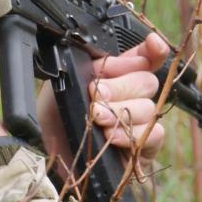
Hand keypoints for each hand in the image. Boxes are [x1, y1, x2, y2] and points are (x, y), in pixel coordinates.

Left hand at [38, 33, 172, 179]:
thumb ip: (91, 67)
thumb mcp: (64, 84)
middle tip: (96, 96)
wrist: (49, 156)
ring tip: (97, 119)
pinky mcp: (144, 149)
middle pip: (147, 81)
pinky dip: (131, 133)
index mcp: (115, 76)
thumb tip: (118, 61)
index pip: (145, 57)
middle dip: (121, 86)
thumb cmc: (56, 119)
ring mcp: (140, 123)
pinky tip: (111, 137)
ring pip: (148, 107)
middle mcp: (131, 97)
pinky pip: (153, 134)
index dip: (153, 50)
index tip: (153, 45)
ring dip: (121, 111)